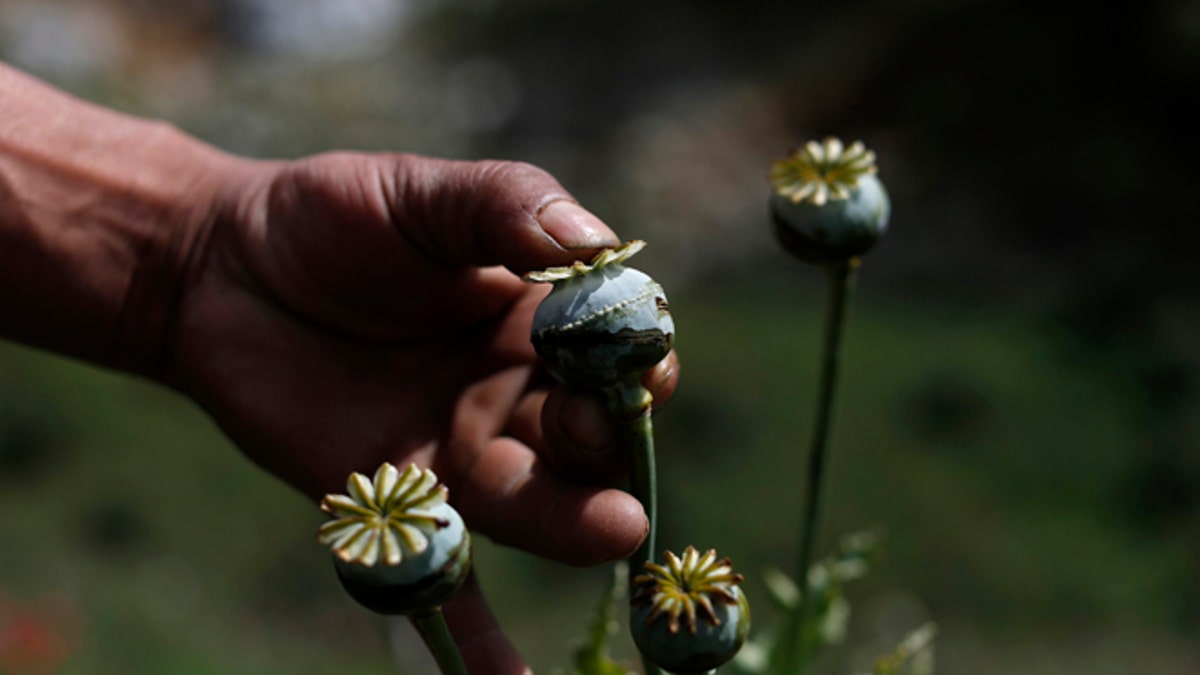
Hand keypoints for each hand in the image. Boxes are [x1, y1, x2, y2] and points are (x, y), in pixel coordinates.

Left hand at [166, 151, 678, 671]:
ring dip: (575, 523)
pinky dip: (479, 643)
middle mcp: (515, 400)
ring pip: (535, 505)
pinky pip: (448, 584)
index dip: (639, 356)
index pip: (618, 350)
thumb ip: (506, 205)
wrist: (222, 268)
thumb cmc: (335, 218)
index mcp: (541, 322)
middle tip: (598, 432)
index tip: (643, 358)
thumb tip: (592, 240)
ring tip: (611, 529)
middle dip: (608, 441)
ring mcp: (460, 460)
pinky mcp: (398, 507)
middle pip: (589, 437)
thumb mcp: (424, 195)